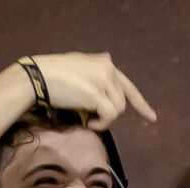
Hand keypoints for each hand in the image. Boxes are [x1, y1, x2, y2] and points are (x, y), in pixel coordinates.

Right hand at [31, 52, 157, 129]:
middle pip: (122, 101)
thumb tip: (107, 63)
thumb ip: (95, 69)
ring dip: (105, 120)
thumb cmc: (53, 74)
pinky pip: (110, 116)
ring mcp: (103, 80)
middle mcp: (108, 68)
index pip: (128, 86)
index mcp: (105, 62)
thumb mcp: (79, 66)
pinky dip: (102, 124)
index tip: (152, 118)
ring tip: (88, 119)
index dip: (141, 103)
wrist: (37, 76)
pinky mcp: (97, 94)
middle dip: (110, 113)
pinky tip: (90, 123)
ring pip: (118, 110)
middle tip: (92, 118)